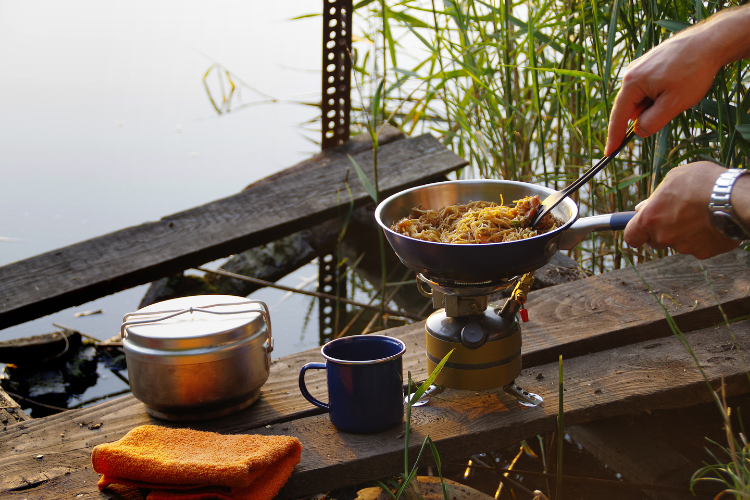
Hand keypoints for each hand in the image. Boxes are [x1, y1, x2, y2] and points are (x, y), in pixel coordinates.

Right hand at [605, 6, 749, 155]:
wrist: (711, 41)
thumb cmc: (693, 72)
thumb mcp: (673, 104)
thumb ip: (651, 122)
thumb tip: (638, 131)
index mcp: (632, 82)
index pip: (618, 116)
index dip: (614, 136)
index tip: (609, 153)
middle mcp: (631, 72)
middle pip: (630, 106)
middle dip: (645, 115)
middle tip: (670, 109)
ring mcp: (641, 65)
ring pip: (641, 97)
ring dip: (655, 103)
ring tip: (678, 93)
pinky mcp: (651, 62)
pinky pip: (648, 87)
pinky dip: (659, 94)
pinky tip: (677, 86)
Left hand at [624, 162, 740, 258]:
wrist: (735, 197)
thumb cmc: (703, 182)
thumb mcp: (673, 179)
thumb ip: (655, 196)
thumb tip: (643, 207)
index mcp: (650, 218)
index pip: (631, 237)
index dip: (636, 233)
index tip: (641, 229)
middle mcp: (663, 236)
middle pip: (655, 241)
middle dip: (662, 231)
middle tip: (678, 215)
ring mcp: (683, 247)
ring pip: (678, 243)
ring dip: (684, 233)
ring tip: (700, 214)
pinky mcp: (703, 253)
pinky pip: (698, 247)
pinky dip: (702, 238)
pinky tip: (712, 223)